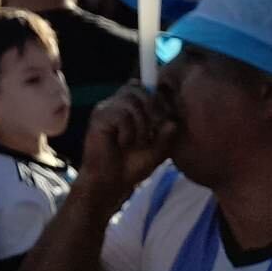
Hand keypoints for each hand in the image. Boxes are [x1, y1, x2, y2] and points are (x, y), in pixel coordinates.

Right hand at [76, 86, 176, 204]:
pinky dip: (128, 132)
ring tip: (134, 143)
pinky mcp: (98, 118)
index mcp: (127, 108)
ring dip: (140, 126)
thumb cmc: (131, 167)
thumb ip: (165, 136)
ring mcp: (105, 109)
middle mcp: (115, 104)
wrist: (111, 184)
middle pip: (138, 89)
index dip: (154, 97)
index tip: (160, 120)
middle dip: (151, 111)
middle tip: (150, 134)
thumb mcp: (156, 151)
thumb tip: (173, 121)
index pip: (141, 87)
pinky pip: (121, 115)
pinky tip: (122, 144)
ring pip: (131, 102)